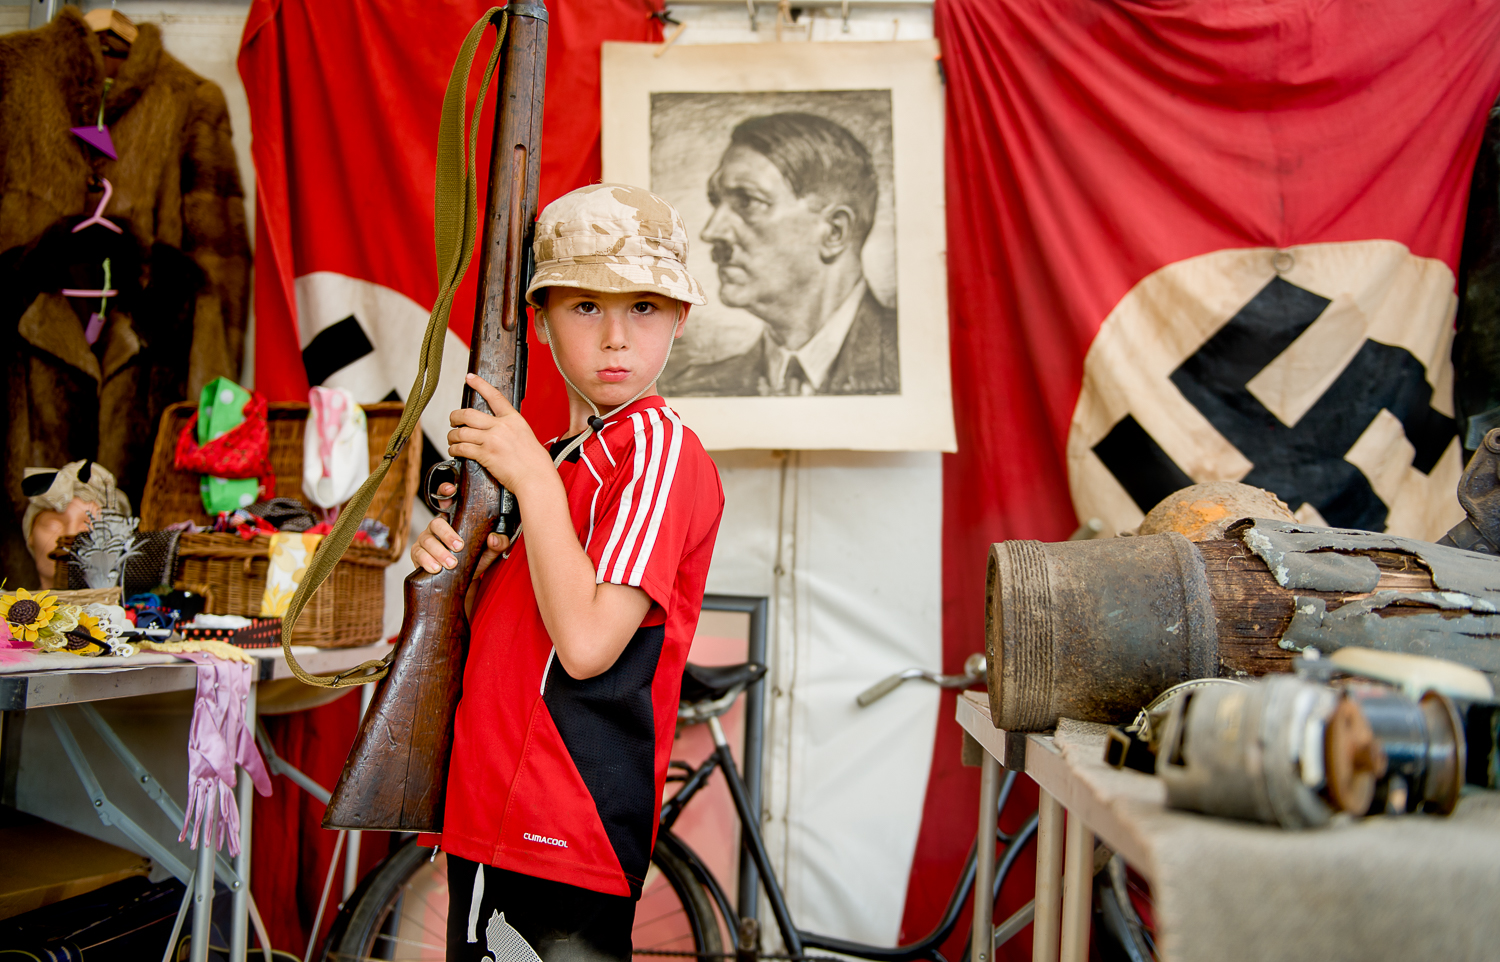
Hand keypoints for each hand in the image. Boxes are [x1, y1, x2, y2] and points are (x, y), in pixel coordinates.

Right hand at [410, 482, 509, 576]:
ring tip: (450, 563)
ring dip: (438, 551)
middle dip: (447, 535)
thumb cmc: (474, 560)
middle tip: (459, 547)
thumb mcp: (489, 552)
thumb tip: (494, 538)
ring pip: (427, 540)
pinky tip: (435, 568)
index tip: (451, 490)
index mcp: (454, 520)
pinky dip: (426, 560)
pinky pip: (418, 554)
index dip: (445, 492)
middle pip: (436, 523)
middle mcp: (438, 527)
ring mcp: (426, 540)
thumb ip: (497, 544)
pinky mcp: (418, 554)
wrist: (463, 580)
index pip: (447, 501)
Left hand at [446, 373, 553, 496]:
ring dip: (452, 436)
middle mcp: (501, 426)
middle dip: (455, 416)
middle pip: (468, 414)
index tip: (470, 377)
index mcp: (514, 420)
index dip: (480, 384)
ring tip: (452, 439)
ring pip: (461, 432)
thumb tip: (499, 431)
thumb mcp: (527, 438)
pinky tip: (454, 451)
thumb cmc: (536, 464)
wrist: (537, 479)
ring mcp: (492, 440)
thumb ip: (511, 431)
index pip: (494, 396)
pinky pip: (462, 448)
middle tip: (453, 421)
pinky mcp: (485, 455)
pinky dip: (454, 449)